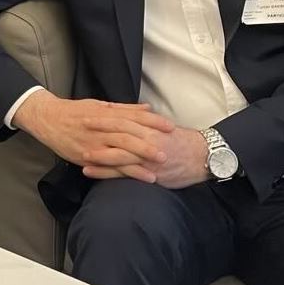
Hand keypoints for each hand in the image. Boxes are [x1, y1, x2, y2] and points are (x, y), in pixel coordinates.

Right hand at [13, 90, 175, 182]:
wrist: (48, 119)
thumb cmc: (76, 111)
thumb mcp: (100, 105)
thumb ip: (125, 109)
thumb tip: (148, 108)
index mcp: (106, 114)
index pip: (133, 117)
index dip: (153, 122)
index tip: (170, 127)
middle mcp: (101, 129)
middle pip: (128, 136)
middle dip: (149, 144)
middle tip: (168, 151)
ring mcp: (94, 144)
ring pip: (119, 153)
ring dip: (139, 162)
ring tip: (158, 169)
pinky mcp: (86, 158)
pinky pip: (107, 167)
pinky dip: (124, 173)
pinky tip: (138, 178)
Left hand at [84, 126, 208, 188]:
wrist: (204, 158)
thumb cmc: (185, 144)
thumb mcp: (165, 130)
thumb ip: (149, 124)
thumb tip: (137, 115)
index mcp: (150, 127)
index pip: (123, 118)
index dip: (105, 115)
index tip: (89, 112)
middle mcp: (147, 139)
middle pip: (117, 132)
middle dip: (97, 129)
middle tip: (78, 125)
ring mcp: (146, 157)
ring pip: (117, 153)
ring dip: (97, 152)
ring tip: (80, 152)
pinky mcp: (148, 173)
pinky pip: (122, 173)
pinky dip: (104, 172)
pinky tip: (89, 172)